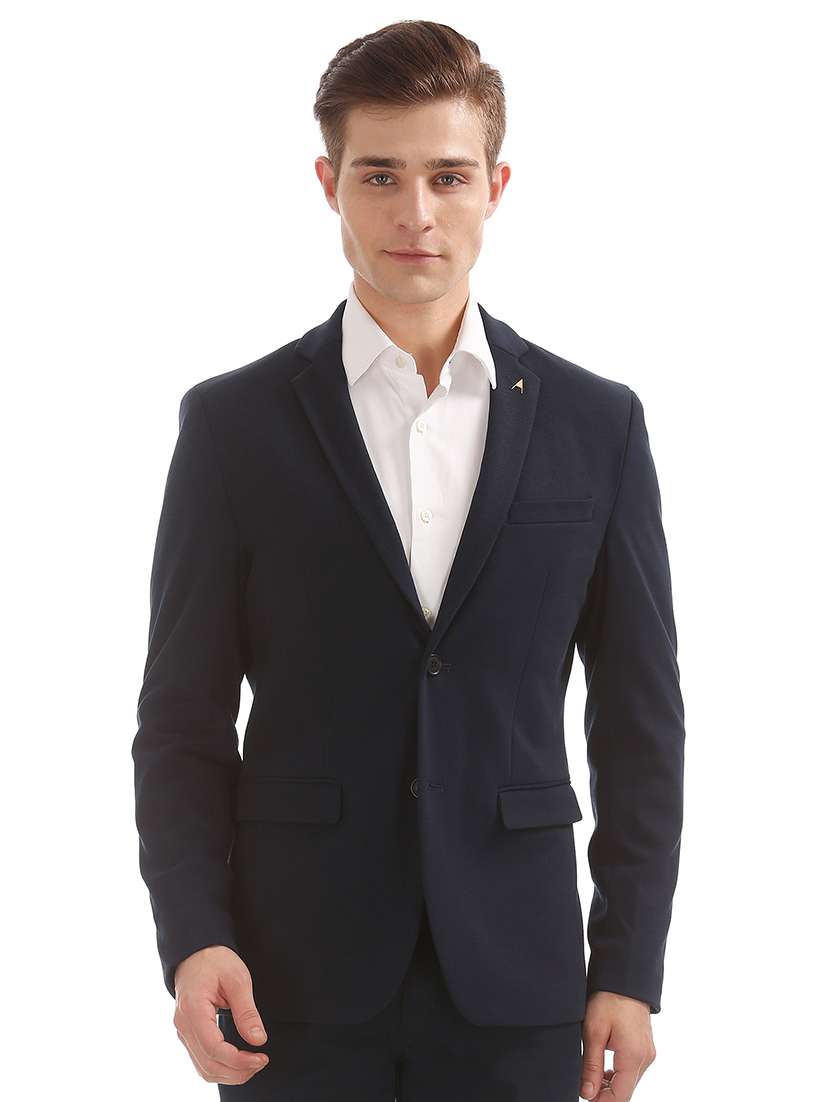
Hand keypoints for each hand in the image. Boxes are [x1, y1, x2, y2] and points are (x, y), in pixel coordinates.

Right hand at [172, 944, 269, 1085]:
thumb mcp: (237, 979)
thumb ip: (247, 1011)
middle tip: (261, 1062)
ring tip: (253, 1064)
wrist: (195, 953)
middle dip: (237, 1071)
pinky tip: (238, 1062)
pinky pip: (201, 1061)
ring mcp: (183, 1031)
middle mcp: (183, 1025)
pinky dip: (220, 1067)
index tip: (261, 1058)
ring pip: (203, 1068)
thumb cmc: (215, 960)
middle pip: (208, 1064)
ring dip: (229, 1074)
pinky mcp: (188, 1034)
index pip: (214, 1048)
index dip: (239, 1060)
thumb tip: (258, 1040)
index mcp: (193, 1009)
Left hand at [580, 991, 655, 1098]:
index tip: (584, 1095)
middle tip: (584, 1084)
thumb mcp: (593, 1032)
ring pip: (629, 1082)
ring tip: (591, 1074)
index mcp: (633, 1056)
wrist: (624, 978)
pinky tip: (604, 1067)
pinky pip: (632, 1070)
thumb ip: (591, 1066)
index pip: (620, 1097)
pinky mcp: (645, 1047)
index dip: (601, 1101)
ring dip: (611, 1084)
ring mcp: (647, 1053)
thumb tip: (588, 1093)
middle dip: (605, 1094)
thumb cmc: (608, 999)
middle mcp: (645, 1058)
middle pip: (626, 1091)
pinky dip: (618, 1074)